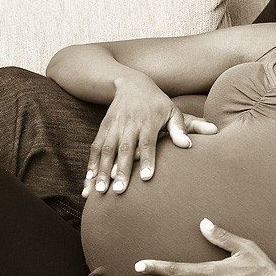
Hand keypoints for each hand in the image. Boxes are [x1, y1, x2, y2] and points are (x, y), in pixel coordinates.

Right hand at [83, 75, 216, 196]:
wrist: (133, 84)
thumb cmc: (158, 103)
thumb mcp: (172, 112)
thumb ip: (179, 129)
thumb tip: (188, 145)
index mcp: (148, 121)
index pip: (148, 142)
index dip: (147, 159)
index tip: (146, 178)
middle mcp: (129, 124)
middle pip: (124, 149)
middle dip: (121, 171)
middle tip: (119, 191)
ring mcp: (114, 126)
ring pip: (106, 150)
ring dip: (101, 171)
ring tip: (99, 191)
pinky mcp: (103, 128)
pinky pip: (95, 147)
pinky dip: (90, 164)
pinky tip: (88, 181)